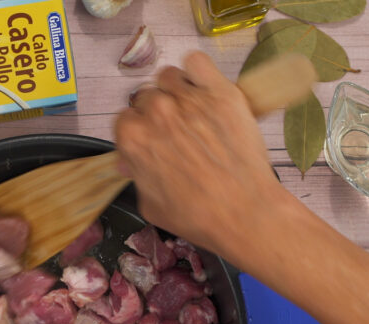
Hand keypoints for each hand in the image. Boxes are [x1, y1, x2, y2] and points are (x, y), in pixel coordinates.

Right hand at [115, 51, 290, 264]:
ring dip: (174, 90)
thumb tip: (131, 160)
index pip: (124, 120)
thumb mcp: (150, 205)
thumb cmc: (197, 216)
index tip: (151, 142)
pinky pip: (197, 62)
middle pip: (146, 98)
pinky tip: (204, 89)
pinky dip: (196, 72)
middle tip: (175, 132)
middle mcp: (156, 111)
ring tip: (190, 110)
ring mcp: (189, 98)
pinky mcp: (220, 91)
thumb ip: (136, 175)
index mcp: (133, 138)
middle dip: (156, 114)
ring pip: (169, 77)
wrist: (244, 212)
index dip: (138, 132)